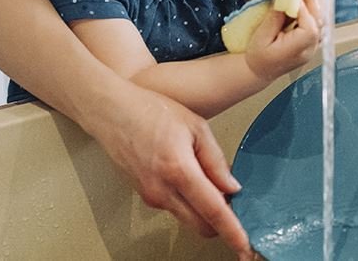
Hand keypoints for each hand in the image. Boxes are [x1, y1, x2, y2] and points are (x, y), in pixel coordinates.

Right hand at [84, 81, 252, 259]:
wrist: (112, 112)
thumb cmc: (151, 110)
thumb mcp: (195, 126)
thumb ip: (215, 159)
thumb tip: (231, 187)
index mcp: (178, 170)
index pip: (212, 210)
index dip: (232, 231)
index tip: (245, 246)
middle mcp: (162, 190)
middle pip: (200, 224)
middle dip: (220, 223)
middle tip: (236, 206)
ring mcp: (150, 196)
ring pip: (186, 216)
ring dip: (203, 210)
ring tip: (213, 183)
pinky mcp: (144, 196)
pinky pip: (173, 206)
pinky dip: (188, 200)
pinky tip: (193, 179)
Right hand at [245, 0, 321, 79]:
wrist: (259, 71)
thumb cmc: (257, 57)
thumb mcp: (261, 37)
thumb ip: (274, 18)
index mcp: (297, 51)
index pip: (309, 26)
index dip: (303, 8)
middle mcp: (309, 49)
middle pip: (319, 21)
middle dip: (310, 0)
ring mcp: (312, 45)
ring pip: (320, 20)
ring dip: (311, 3)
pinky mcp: (310, 40)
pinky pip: (315, 22)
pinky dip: (310, 10)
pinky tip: (302, 0)